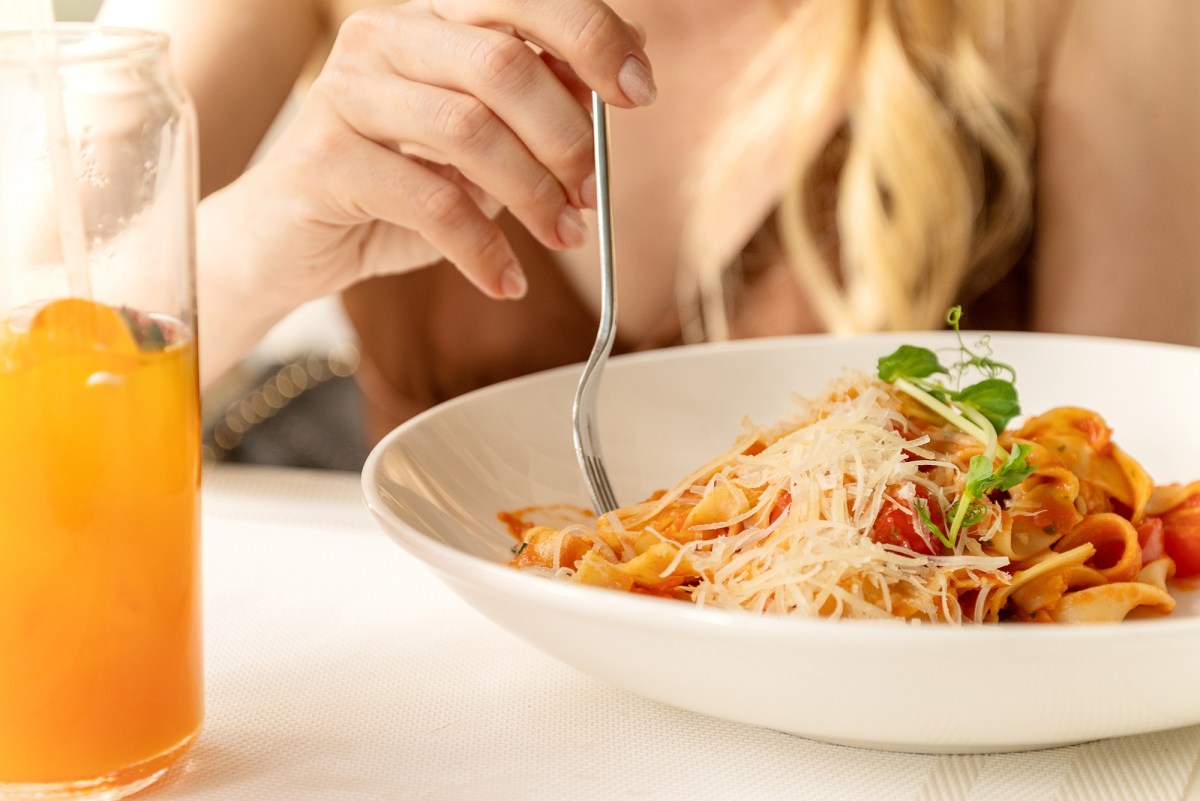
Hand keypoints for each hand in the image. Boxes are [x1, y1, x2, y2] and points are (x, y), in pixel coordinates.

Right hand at [224, 0, 654, 305]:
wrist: (291, 243)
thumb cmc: (394, 192)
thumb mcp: (479, 149)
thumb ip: (537, 108)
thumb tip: (620, 77)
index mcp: (430, 23)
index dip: (591, 36)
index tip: (640, 92)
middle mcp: (383, 39)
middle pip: (501, 62)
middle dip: (566, 136)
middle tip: (592, 193)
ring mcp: (346, 93)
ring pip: (468, 129)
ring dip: (533, 194)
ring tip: (564, 236)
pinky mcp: (324, 159)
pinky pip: (430, 202)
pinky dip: (484, 249)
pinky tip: (506, 279)